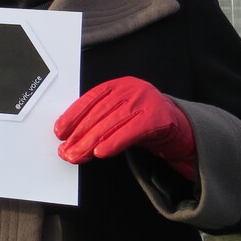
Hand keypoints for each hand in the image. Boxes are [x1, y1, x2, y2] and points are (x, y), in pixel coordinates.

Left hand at [54, 76, 196, 180]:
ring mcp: (146, 100)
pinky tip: (100, 152)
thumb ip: (100, 119)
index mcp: (118, 85)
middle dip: (79, 134)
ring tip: (77, 156)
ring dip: (90, 142)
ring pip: (111, 123)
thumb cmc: (144, 123)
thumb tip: (70, 137)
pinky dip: (113, 143)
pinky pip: (130, 131)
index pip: (89, 99)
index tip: (59, 131)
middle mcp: (131, 88)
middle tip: (66, 151)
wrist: (181, 130)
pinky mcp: (158, 117)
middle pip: (98, 113)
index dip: (72, 115)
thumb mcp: (120, 115)